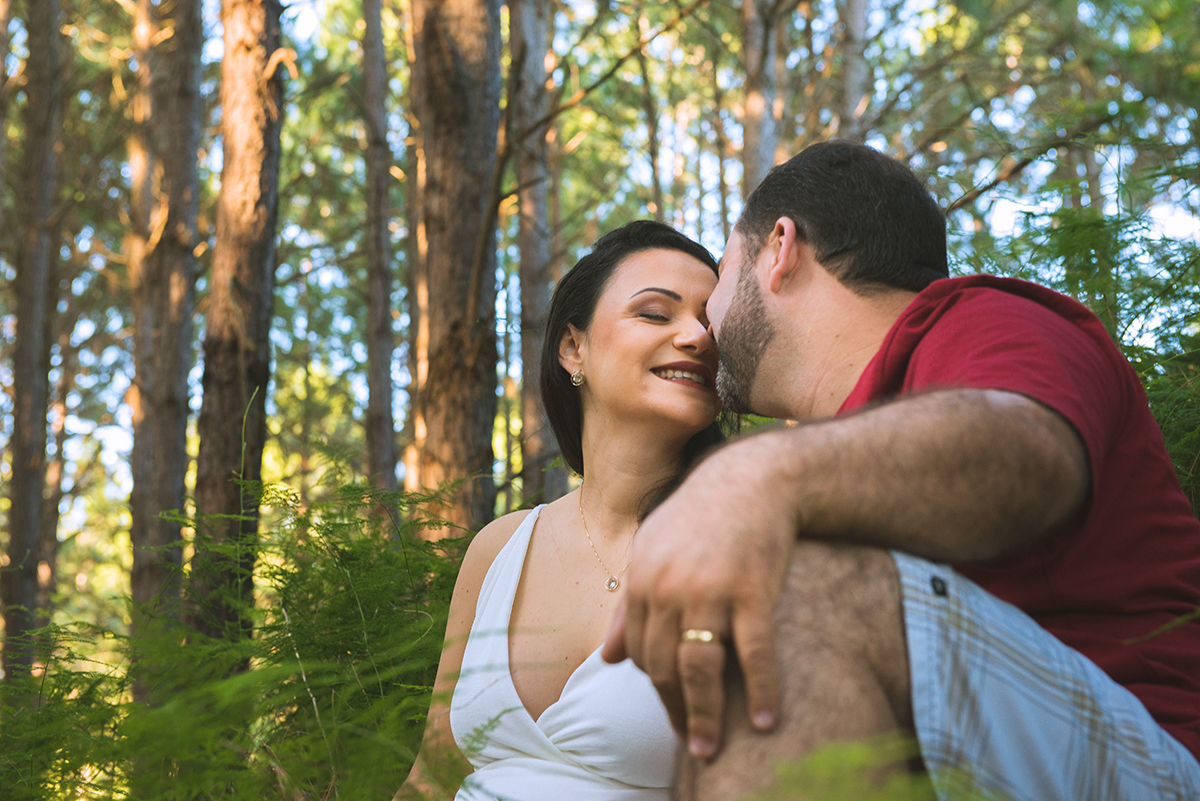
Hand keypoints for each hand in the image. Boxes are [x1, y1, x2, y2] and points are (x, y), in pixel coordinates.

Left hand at [601, 435, 796, 758]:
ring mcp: (710, 590)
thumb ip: (630, 606)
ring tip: (710, 748)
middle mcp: (669, 588)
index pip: (640, 654)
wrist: (752, 480)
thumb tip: (609, 657)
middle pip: (664, 668)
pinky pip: (753, 654)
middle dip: (676, 711)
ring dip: (705, 717)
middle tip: (691, 745)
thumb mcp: (652, 553)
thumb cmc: (700, 519)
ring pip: (700, 669)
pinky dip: (759, 691)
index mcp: (642, 581)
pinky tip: (763, 720)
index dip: (657, 688)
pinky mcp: (752, 591)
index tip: (674, 710)